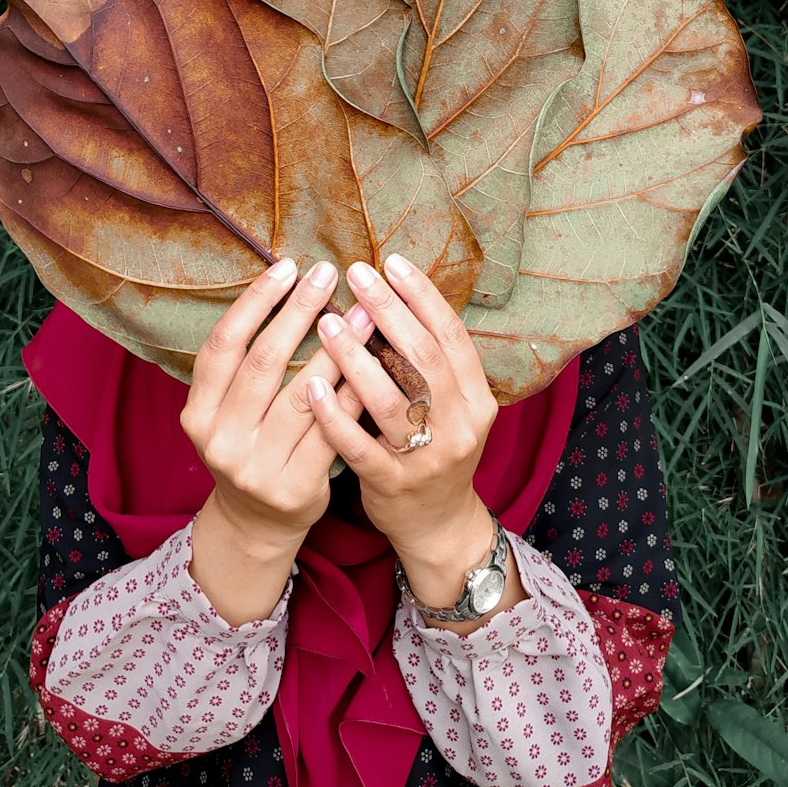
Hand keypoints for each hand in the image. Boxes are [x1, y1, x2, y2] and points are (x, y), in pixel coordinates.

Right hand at [180, 257, 369, 622]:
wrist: (259, 524)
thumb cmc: (251, 446)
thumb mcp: (230, 410)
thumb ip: (247, 362)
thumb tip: (289, 284)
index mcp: (198, 413)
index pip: (223, 344)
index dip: (254, 302)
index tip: (286, 266)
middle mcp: (221, 439)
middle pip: (264, 362)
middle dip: (298, 311)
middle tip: (327, 272)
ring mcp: (257, 467)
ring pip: (304, 394)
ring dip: (338, 347)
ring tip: (364, 310)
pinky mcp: (296, 487)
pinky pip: (333, 428)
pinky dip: (354, 392)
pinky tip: (375, 361)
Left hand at [308, 254, 500, 602]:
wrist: (438, 525)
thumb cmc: (433, 447)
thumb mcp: (448, 404)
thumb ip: (426, 360)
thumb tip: (387, 295)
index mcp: (477, 397)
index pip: (451, 335)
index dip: (422, 296)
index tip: (391, 261)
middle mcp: (461, 425)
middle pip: (423, 358)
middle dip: (387, 311)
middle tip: (355, 274)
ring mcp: (429, 458)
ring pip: (392, 399)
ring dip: (355, 357)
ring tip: (325, 321)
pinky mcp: (395, 485)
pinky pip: (361, 447)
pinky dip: (335, 416)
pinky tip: (310, 388)